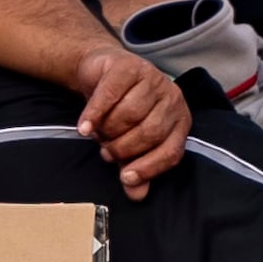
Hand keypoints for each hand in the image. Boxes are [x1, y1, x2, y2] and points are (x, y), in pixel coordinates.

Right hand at [68, 45, 190, 196]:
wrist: (102, 72)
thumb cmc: (119, 110)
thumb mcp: (128, 142)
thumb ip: (134, 166)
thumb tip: (136, 195)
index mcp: (179, 121)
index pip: (171, 151)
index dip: (149, 168)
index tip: (125, 177)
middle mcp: (172, 99)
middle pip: (150, 132)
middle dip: (123, 148)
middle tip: (107, 152)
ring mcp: (153, 79)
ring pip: (129, 114)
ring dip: (108, 130)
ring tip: (99, 133)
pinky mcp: (129, 66)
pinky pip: (110, 96)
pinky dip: (94, 115)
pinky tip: (84, 127)